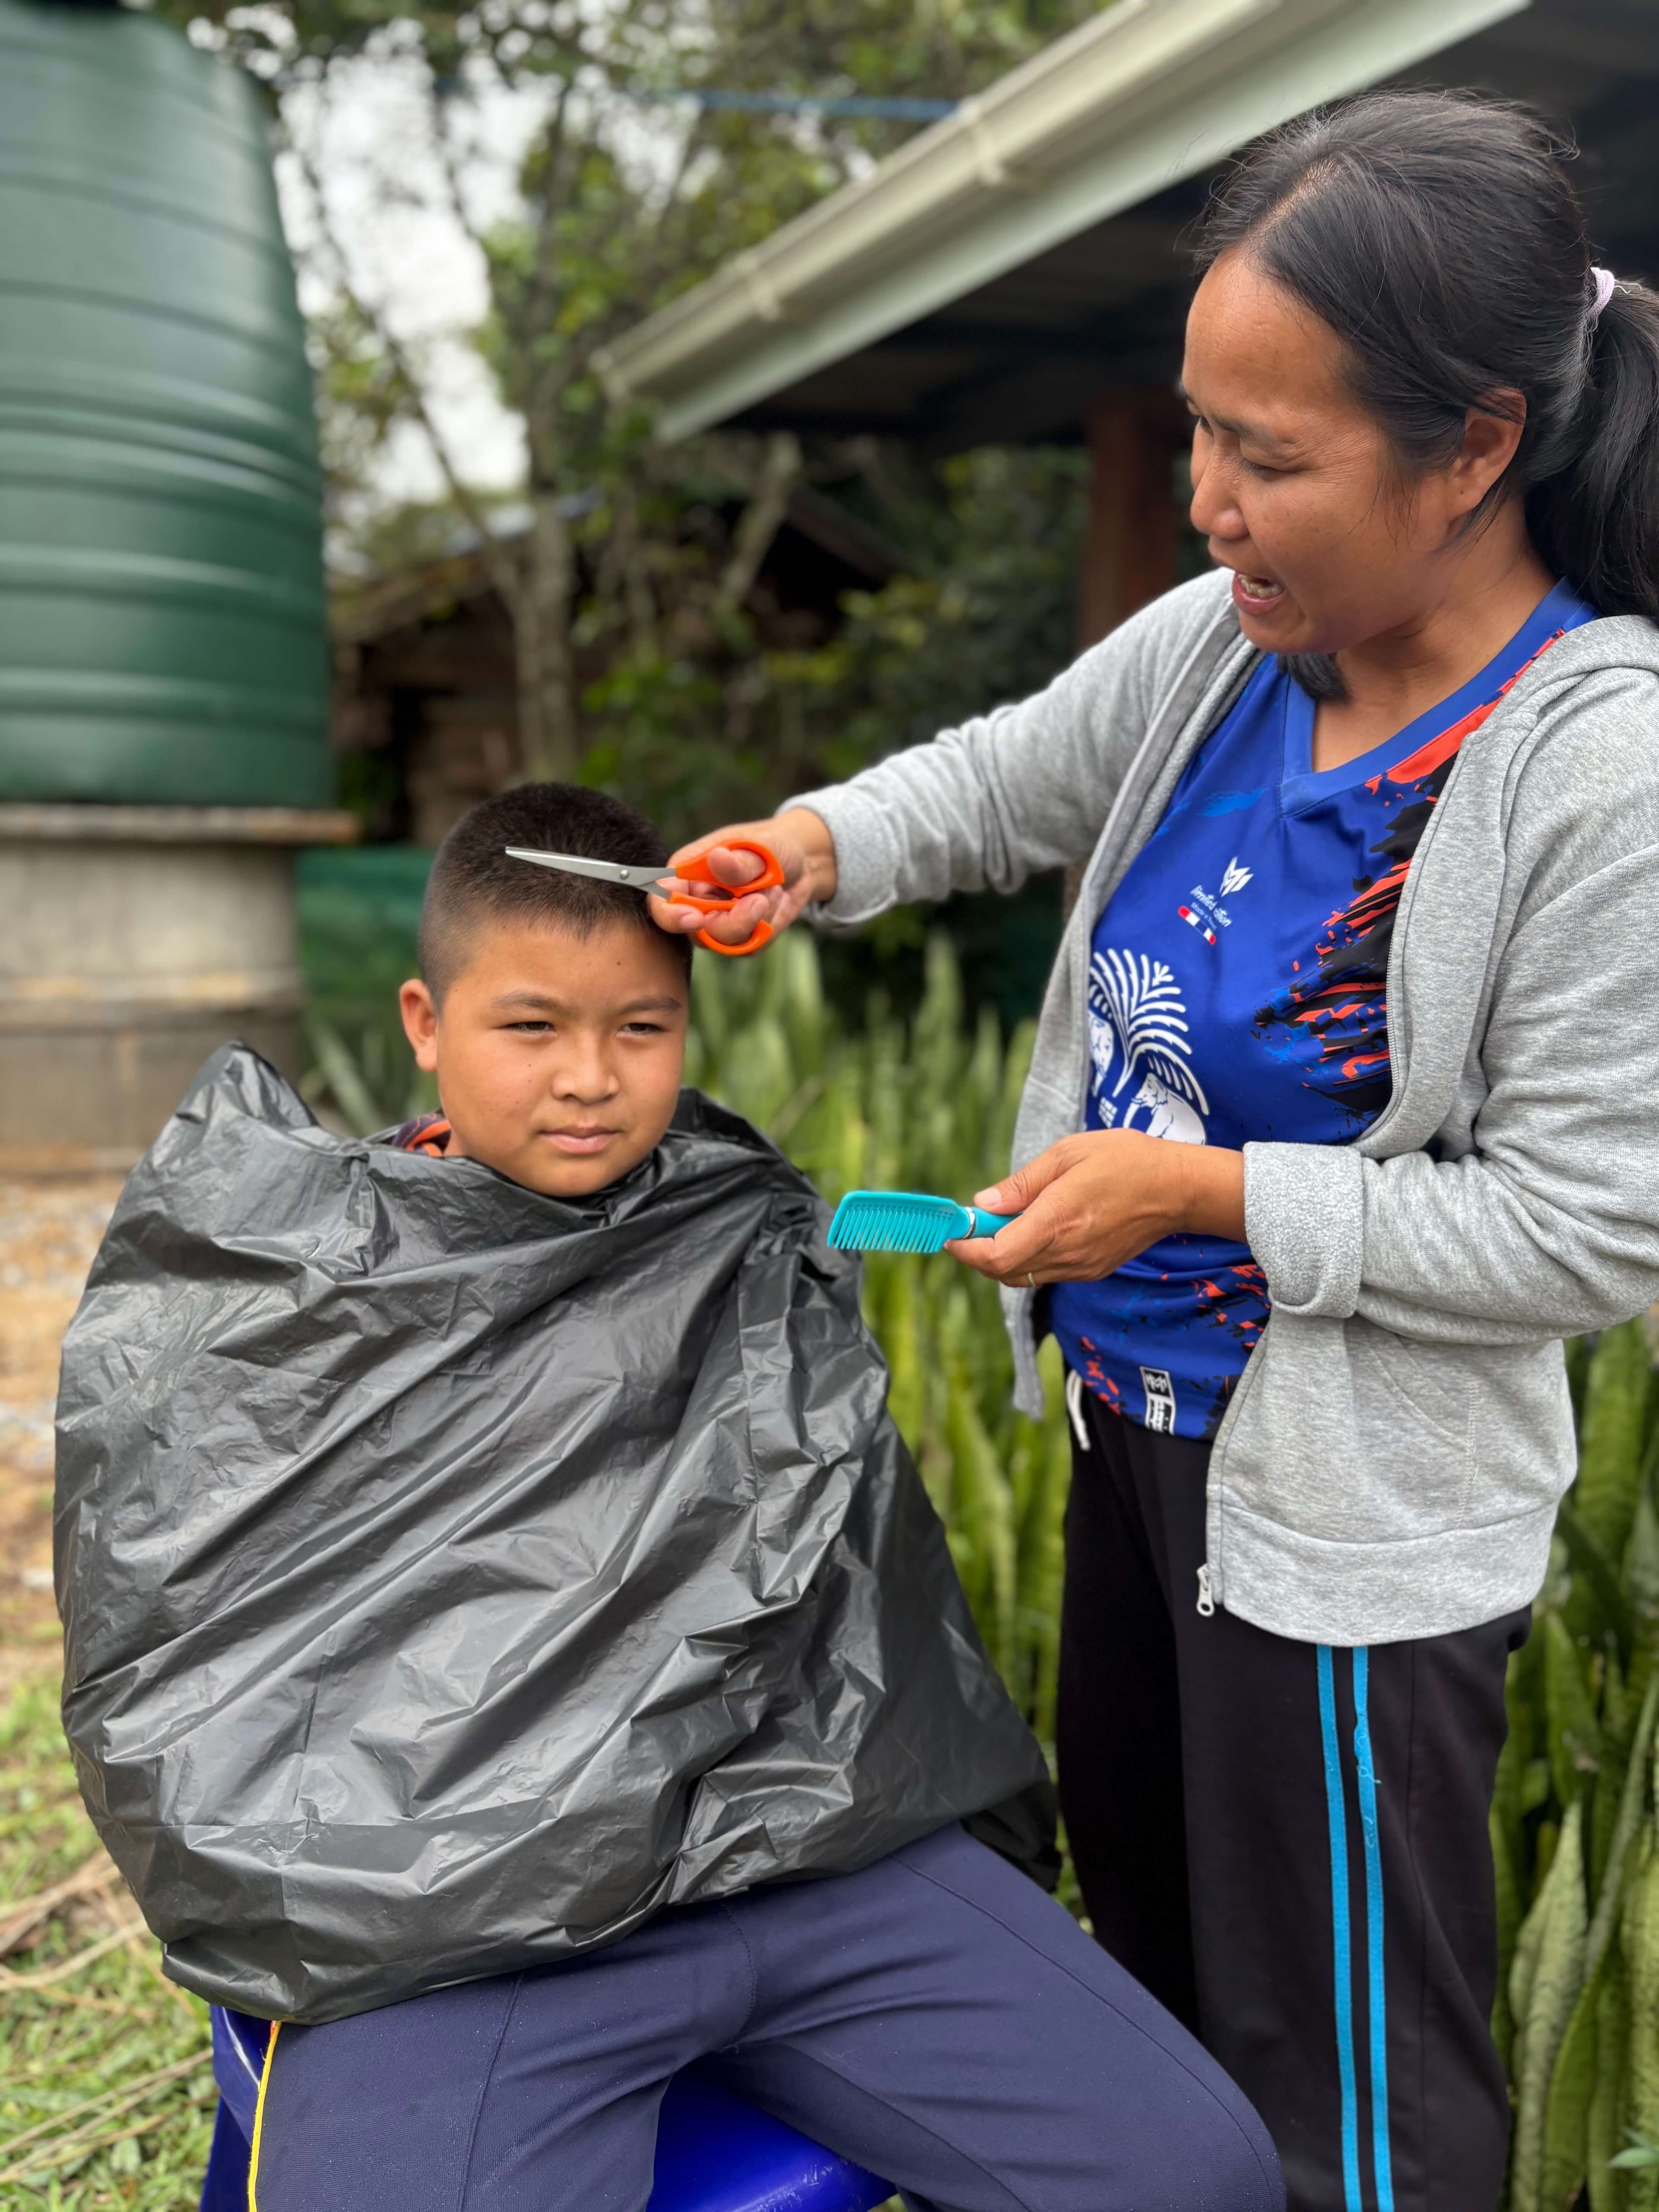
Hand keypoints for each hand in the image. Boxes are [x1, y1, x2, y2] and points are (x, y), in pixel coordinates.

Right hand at [649, 808, 837, 950]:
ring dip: (757, 918)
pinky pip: (750, 947)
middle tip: (762, 899)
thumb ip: (741, 859)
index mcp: (688, 873)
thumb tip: (717, 859)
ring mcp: (717, 923)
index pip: (662, 900)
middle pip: (696, 931)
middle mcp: (696, 901)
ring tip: (775, 889)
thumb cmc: (773, 846)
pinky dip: (769, 925)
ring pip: (725, 942)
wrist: (802, 863)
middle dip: (733, 921)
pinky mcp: (740, 939)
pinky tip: (777, 901)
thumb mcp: (765, 845)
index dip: (670, 914)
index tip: (696, 918)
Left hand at [945, 1131, 1246, 1286]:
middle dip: (978, 1254)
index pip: (997, 1256)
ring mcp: (1081, 1266)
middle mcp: (1068, 1251)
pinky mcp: (1092, 1270)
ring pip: (1023, 1277)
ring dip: (1001, 1258)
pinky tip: (1034, 1232)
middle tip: (971, 1228)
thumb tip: (982, 1204)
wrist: (1177, 1189)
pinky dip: (1027, 1260)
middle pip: (1003, 1272)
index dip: (966, 1249)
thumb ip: (1022, 1183)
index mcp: (1057, 1219)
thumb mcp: (1068, 1154)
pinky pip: (1046, 1274)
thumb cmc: (1125, 1160)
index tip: (952, 1233)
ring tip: (1002, 1226)